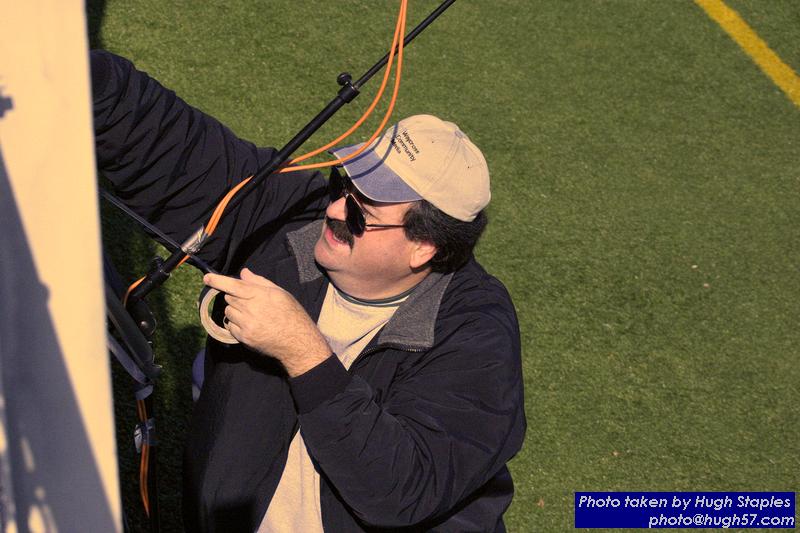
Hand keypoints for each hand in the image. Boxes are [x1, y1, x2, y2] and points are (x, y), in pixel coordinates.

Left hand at [203, 268, 331, 376]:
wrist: (297, 341)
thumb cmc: (291, 314)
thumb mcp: (280, 293)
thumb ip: (259, 282)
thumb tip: (243, 274)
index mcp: (259, 295)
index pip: (233, 285)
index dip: (218, 280)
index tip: (207, 278)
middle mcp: (250, 309)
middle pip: (229, 298)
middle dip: (234, 297)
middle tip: (249, 302)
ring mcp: (246, 325)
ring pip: (228, 312)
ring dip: (234, 311)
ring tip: (251, 314)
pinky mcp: (244, 338)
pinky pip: (230, 326)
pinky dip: (236, 324)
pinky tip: (250, 325)